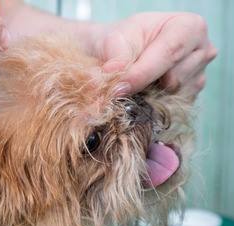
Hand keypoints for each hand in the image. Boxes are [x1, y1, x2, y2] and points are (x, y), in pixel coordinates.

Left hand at [87, 12, 216, 94]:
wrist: (123, 53)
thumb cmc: (123, 41)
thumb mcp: (115, 40)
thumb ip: (116, 57)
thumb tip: (112, 74)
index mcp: (189, 26)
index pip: (170, 53)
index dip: (142, 74)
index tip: (117, 89)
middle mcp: (203, 52)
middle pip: (175, 79)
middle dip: (144, 85)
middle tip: (119, 85)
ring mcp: (199, 77)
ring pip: (173, 98)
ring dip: (147, 96)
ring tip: (133, 83)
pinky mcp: (191, 98)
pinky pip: (171, 109)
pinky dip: (152, 105)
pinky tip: (143, 91)